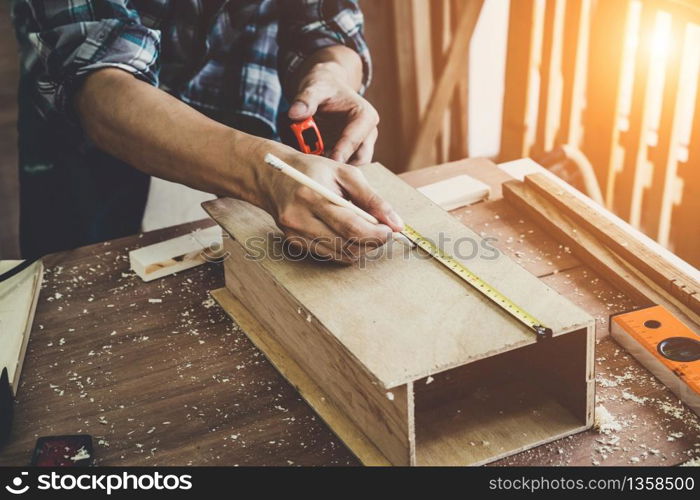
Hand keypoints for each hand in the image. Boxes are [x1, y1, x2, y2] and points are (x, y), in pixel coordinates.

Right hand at [259, 149, 402, 262]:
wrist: (273, 177)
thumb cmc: (313, 171)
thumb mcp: (346, 174)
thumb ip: (372, 199)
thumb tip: (396, 223)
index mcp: (313, 196)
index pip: (351, 227)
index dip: (376, 234)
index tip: (390, 230)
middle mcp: (300, 218)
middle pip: (347, 245)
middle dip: (371, 242)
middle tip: (382, 231)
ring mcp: (295, 234)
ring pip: (340, 255)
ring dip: (360, 247)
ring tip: (366, 230)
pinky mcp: (294, 243)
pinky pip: (329, 255)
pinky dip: (345, 248)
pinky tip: (348, 233)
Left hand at [289, 62, 378, 165]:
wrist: (326, 89)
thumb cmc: (324, 86)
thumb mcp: (314, 87)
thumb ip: (305, 99)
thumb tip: (294, 114)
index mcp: (365, 116)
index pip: (355, 140)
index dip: (342, 153)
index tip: (329, 163)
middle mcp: (367, 133)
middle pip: (359, 159)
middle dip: (340, 166)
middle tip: (317, 169)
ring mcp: (360, 145)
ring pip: (351, 166)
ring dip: (334, 168)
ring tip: (312, 166)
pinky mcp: (349, 153)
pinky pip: (341, 166)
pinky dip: (329, 168)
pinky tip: (312, 165)